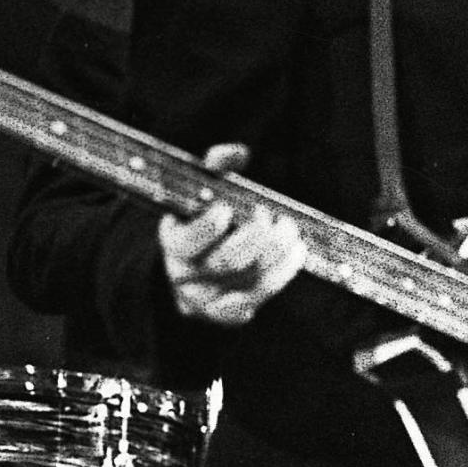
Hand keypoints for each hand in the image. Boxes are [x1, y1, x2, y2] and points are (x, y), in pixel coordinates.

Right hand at [158, 143, 303, 326]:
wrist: (192, 265)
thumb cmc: (202, 217)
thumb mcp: (202, 188)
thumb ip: (216, 166)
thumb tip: (238, 153)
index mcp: (172, 241)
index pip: (187, 243)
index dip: (209, 227)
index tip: (227, 208)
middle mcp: (184, 275)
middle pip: (227, 261)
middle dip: (258, 236)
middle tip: (274, 217)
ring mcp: (204, 299)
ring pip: (249, 280)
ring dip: (279, 254)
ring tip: (292, 232)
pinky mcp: (225, 313)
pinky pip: (257, 300)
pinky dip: (280, 277)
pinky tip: (295, 255)